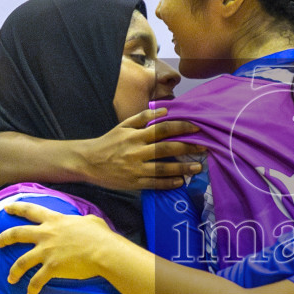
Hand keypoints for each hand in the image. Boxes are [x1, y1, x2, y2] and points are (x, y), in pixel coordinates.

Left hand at [0, 202, 122, 293]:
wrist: (103, 251)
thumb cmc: (100, 235)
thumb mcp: (90, 221)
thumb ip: (82, 220)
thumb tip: (85, 221)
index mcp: (54, 220)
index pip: (30, 210)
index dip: (16, 208)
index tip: (6, 208)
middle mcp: (46, 234)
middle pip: (17, 234)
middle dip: (4, 238)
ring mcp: (47, 252)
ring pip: (21, 261)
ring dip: (14, 271)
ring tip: (10, 278)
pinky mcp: (51, 268)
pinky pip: (37, 280)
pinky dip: (32, 288)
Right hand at [78, 108, 206, 189]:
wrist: (88, 162)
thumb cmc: (109, 142)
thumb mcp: (123, 126)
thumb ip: (143, 117)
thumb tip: (164, 110)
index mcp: (135, 135)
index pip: (162, 129)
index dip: (180, 128)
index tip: (196, 128)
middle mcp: (136, 152)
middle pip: (166, 149)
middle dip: (187, 148)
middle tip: (205, 147)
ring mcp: (135, 169)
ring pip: (163, 168)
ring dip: (182, 168)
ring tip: (198, 167)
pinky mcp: (133, 183)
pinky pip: (154, 183)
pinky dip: (168, 183)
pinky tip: (180, 182)